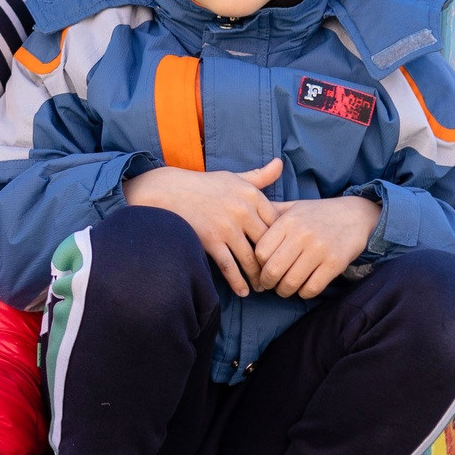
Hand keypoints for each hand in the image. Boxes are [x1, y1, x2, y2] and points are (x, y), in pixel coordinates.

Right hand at [123, 159, 285, 293]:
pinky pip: (229, 266)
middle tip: (279, 276)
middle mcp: (243, 210)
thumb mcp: (234, 177)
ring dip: (258, 277)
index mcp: (251, 194)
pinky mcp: (211, 240)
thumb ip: (260, 175)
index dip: (283, 241)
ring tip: (262, 287)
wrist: (169, 192)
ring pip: (251, 259)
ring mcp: (227, 227)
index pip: (277, 223)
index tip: (286, 253)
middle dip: (274, 262)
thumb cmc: (205, 185)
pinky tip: (243, 291)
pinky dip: (238, 282)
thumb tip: (280, 163)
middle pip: (268, 243)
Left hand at [250, 194, 379, 299]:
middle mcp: (303, 234)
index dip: (256, 265)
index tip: (259, 270)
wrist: (355, 215)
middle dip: (266, 283)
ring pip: (291, 282)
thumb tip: (242, 222)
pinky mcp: (335, 264)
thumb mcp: (292, 207)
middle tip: (267, 285)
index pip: (260, 251)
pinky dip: (303, 293)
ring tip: (283, 289)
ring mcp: (320, 250)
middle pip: (272, 270)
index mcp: (288, 221)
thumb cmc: (316, 214)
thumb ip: (269, 213)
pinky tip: (302, 288)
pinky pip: (311, 288)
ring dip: (284, 291)